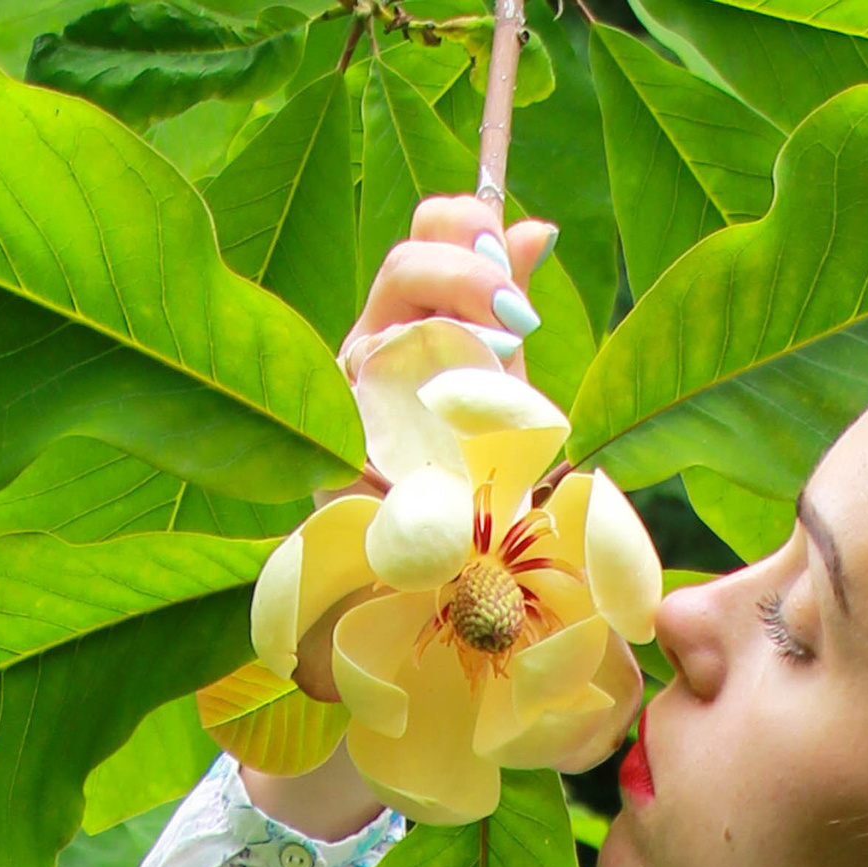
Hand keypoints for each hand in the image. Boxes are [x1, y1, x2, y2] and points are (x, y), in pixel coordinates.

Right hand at [239, 195, 559, 833]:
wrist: (408, 639)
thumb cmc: (459, 521)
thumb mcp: (494, 409)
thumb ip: (503, 323)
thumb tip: (536, 228)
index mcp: (403, 336)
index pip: (422, 241)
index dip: (465, 227)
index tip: (520, 250)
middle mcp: (361, 366)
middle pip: (399, 275)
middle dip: (464, 279)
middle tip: (518, 320)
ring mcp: (338, 426)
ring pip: (377, 349)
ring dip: (446, 358)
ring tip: (498, 390)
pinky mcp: (331, 494)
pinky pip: (365, 446)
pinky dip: (415, 447)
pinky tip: (454, 466)